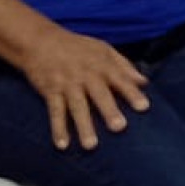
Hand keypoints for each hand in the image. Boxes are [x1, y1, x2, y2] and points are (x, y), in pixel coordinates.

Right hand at [20, 24, 150, 149]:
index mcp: (102, 64)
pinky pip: (55, 112)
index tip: (144, 107)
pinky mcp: (50, 91)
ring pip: (77, 106)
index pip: (120, 79)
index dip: (132, 93)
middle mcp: (86, 75)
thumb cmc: (76, 47)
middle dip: (109, 110)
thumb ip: (124, 65)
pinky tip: (62, 145)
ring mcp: (67, 84)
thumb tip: (144, 82)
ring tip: (91, 146)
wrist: (39, 39)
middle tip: (119, 127)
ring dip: (83, 126)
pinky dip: (58, 128)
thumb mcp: (102, 49)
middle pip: (99, 94)